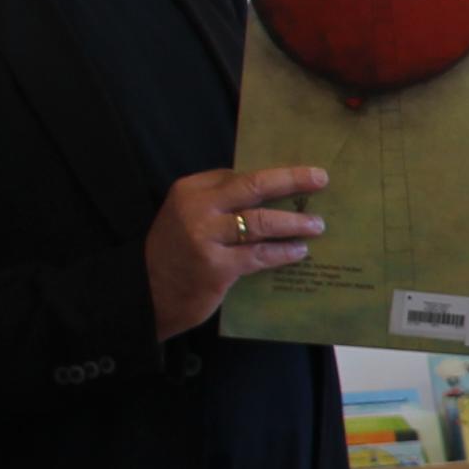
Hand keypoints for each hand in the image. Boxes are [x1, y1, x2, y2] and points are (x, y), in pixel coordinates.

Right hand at [146, 166, 328, 338]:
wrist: (147, 294)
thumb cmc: (176, 255)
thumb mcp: (189, 218)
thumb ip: (220, 204)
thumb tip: (273, 196)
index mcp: (190, 189)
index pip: (239, 175)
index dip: (274, 174)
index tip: (303, 173)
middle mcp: (196, 208)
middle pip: (253, 186)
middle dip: (291, 181)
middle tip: (320, 179)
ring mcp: (205, 237)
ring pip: (261, 222)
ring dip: (294, 223)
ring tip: (317, 225)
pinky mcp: (216, 266)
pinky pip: (260, 255)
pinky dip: (284, 252)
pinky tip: (300, 251)